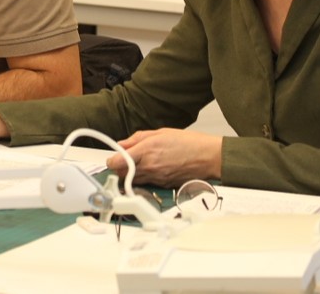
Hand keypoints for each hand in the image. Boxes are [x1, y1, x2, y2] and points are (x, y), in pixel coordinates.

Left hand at [107, 128, 222, 186]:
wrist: (209, 157)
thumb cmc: (189, 143)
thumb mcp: (160, 132)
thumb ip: (137, 138)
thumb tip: (122, 144)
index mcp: (146, 151)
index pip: (117, 162)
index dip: (111, 160)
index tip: (112, 158)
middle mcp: (150, 167)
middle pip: (122, 174)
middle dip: (119, 168)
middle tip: (123, 160)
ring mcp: (157, 179)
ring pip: (133, 181)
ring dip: (130, 174)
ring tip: (138, 164)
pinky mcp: (164, 186)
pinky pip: (147, 183)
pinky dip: (144, 178)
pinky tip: (151, 169)